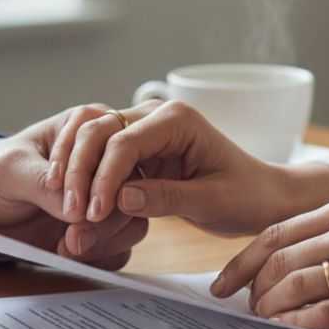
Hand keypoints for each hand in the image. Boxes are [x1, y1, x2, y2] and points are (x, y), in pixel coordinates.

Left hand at [0, 106, 148, 268]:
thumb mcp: (11, 168)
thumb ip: (42, 183)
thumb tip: (76, 210)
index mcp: (87, 128)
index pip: (113, 145)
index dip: (97, 177)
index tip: (69, 206)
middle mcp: (106, 161)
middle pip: (132, 186)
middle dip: (104, 217)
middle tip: (73, 235)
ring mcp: (109, 197)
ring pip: (134, 220)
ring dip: (104, 240)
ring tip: (68, 247)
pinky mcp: (105, 229)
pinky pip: (122, 248)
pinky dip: (101, 258)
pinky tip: (72, 256)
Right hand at [49, 99, 328, 235]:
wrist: (262, 196)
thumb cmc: (246, 196)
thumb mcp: (212, 202)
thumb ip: (167, 198)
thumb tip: (121, 199)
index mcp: (178, 119)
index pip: (125, 142)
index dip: (103, 177)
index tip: (93, 212)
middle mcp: (156, 116)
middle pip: (99, 132)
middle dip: (80, 171)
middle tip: (71, 211)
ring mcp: (144, 129)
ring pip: (92, 139)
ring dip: (75, 171)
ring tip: (66, 207)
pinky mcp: (137, 149)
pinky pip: (101, 156)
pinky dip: (84, 176)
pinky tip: (72, 201)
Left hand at [211, 196, 328, 328]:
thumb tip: (284, 261)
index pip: (277, 232)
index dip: (243, 260)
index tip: (224, 282)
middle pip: (281, 259)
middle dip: (252, 286)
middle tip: (243, 304)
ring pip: (297, 285)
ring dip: (271, 306)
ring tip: (263, 317)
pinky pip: (328, 313)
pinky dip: (300, 323)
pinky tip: (291, 328)